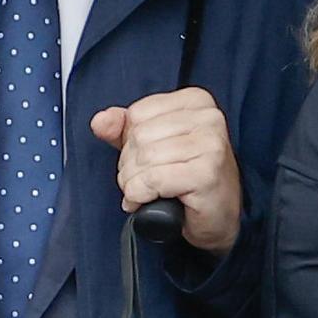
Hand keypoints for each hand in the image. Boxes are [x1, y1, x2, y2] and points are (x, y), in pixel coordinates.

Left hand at [91, 87, 242, 255]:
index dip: (130, 142)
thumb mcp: (151, 145)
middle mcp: (209, 117)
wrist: (217, 217)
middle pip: (138, 136)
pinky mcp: (207, 173)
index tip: (148, 158)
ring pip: (144, 159)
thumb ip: (122, 129)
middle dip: (130, 165)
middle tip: (147, 180)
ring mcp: (211, 144)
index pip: (136, 114)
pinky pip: (152, 180)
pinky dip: (140, 195)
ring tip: (149, 192)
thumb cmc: (186, 177)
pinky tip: (150, 201)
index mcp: (196, 101)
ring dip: (134, 183)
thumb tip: (100, 120)